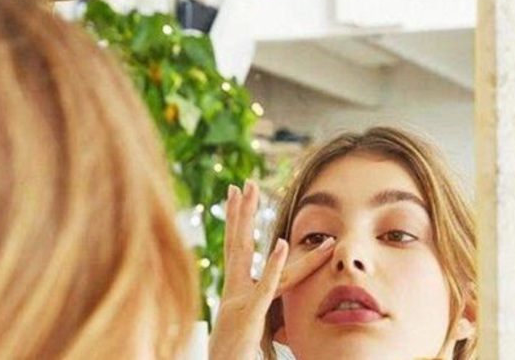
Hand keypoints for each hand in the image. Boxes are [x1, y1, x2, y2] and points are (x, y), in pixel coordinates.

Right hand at [209, 180, 335, 359]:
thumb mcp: (250, 333)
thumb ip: (261, 316)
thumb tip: (273, 308)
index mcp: (235, 294)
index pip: (236, 250)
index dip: (236, 222)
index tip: (236, 196)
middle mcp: (234, 292)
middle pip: (238, 243)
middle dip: (241, 211)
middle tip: (245, 182)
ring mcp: (239, 302)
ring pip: (246, 254)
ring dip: (249, 221)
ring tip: (252, 193)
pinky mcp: (250, 317)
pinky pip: (267, 288)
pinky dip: (274, 265)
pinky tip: (280, 243)